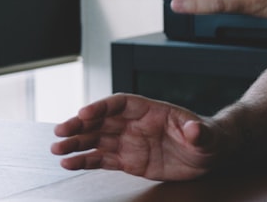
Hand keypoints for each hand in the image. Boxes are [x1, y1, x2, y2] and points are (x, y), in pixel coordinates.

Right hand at [51, 94, 226, 180]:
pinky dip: (85, 161)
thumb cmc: (208, 137)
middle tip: (60, 130)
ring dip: (76, 143)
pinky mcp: (129, 161)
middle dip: (80, 124)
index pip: (121, 104)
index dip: (102, 107)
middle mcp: (136, 124)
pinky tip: (69, 163)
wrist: (209, 154)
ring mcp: (131, 142)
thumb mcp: (206, 135)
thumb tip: (194, 129)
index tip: (84, 113)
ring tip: (57, 149)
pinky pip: (103, 159)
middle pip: (102, 120)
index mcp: (152, 110)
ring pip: (97, 139)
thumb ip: (197, 132)